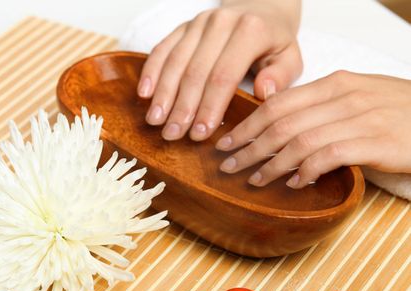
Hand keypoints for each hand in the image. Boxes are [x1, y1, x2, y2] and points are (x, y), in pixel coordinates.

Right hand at [137, 0, 301, 140]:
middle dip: (182, 107)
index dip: (210, 106)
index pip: (224, 75)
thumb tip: (262, 93)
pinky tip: (144, 93)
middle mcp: (221, 23)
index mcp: (250, 31)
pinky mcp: (183, 26)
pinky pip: (162, 48)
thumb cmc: (273, 41)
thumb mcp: (290, 56)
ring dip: (163, 94)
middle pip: (195, 71)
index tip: (200, 133)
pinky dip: (151, 71)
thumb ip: (280, 76)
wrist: (260, 7)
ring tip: (155, 121)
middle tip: (172, 134)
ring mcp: (199, 23)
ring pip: (175, 61)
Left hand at [216, 71, 410, 187]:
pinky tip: (296, 184)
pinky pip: (330, 156)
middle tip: (229, 165)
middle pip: (281, 123)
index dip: (247, 124)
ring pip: (300, 141)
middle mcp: (344, 97)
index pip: (277, 104)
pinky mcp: (378, 142)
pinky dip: (307, 171)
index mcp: (335, 83)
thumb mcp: (356, 97)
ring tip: (256, 180)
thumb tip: (276, 119)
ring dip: (271, 164)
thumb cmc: (396, 111)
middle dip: (248, 146)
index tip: (226, 142)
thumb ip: (319, 105)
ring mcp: (362, 118)